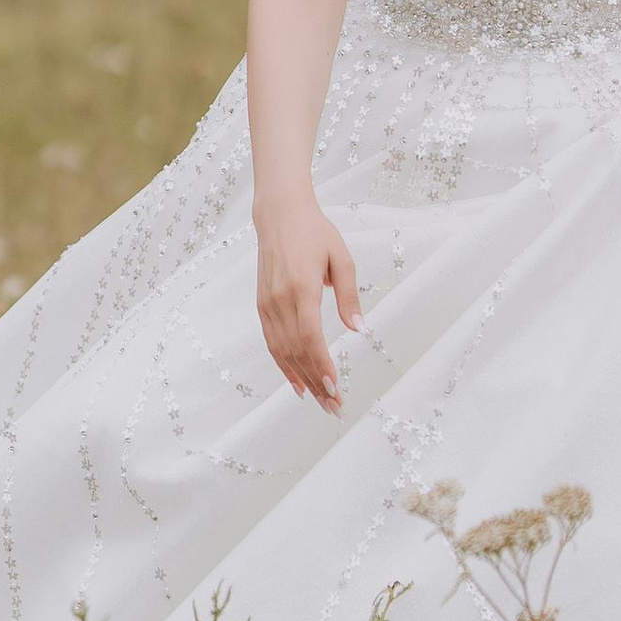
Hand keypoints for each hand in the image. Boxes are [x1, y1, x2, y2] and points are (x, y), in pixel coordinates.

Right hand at [255, 200, 361, 412]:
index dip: (320, 364)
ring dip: (300, 379)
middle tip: (333, 407)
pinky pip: (272, 342)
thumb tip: (359, 330)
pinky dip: (283, 365)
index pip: (310, 336)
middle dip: (315, 382)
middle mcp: (280, 299)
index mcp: (302, 287)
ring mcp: (267, 303)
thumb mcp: (341, 257)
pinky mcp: (261, 304)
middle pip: (296, 351)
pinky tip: (296, 382)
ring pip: (282, 351)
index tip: (334, 386)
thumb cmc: (315, 232)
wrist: (279, 213)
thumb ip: (348, 296)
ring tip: (319, 401)